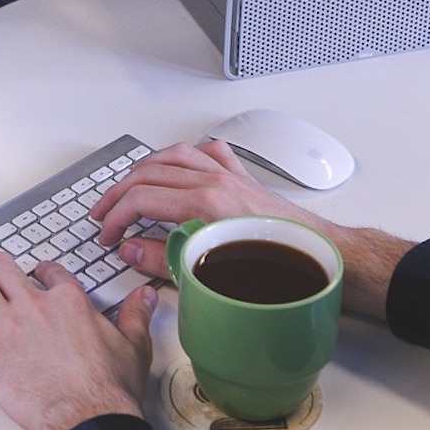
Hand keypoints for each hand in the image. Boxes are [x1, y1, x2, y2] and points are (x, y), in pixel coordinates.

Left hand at [0, 252, 156, 429]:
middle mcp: (34, 306)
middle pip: (2, 267)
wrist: (89, 418)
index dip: (38, 273)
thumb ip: (135, 315)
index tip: (35, 279)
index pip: (47, 270)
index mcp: (68, 300)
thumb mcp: (132, 345)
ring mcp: (7, 327)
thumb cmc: (108, 389)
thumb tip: (145, 297)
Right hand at [90, 140, 317, 278]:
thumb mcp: (210, 275)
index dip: (116, 217)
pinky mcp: (243, 179)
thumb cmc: (280, 270)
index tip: (108, 236)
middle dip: (119, 193)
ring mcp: (231, 176)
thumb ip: (164, 259)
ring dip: (144, 169)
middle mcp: (217, 182)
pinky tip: (178, 167)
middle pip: (150, 173)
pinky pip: (208, 153)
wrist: (323, 260)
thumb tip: (131, 249)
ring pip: (174, 155)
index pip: (142, 199)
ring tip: (128, 186)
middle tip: (105, 215)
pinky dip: (186, 157)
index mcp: (206, 204)